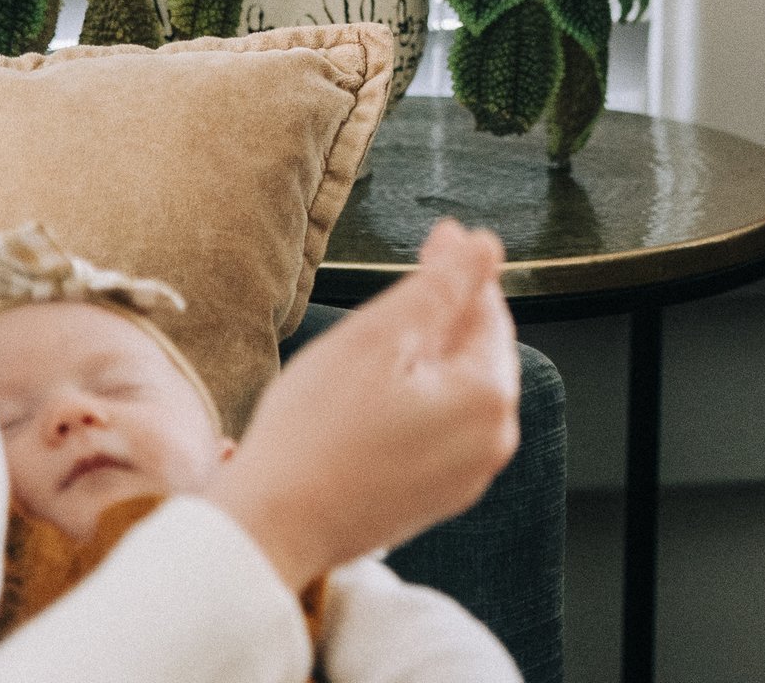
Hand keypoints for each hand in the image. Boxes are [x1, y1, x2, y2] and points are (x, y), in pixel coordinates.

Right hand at [209, 220, 521, 589]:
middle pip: (477, 350)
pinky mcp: (435, 497)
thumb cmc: (315, 432)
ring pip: (457, 389)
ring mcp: (467, 475)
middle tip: (414, 274)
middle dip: (447, 311)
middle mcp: (493, 439)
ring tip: (385, 334)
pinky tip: (375, 392)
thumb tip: (484, 244)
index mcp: (488, 396)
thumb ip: (441, 285)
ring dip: (429, 355)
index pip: (487, 308)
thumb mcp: (378, 337)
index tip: (439, 236)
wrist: (271, 527)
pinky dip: (417, 399)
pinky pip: (439, 428)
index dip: (460, 268)